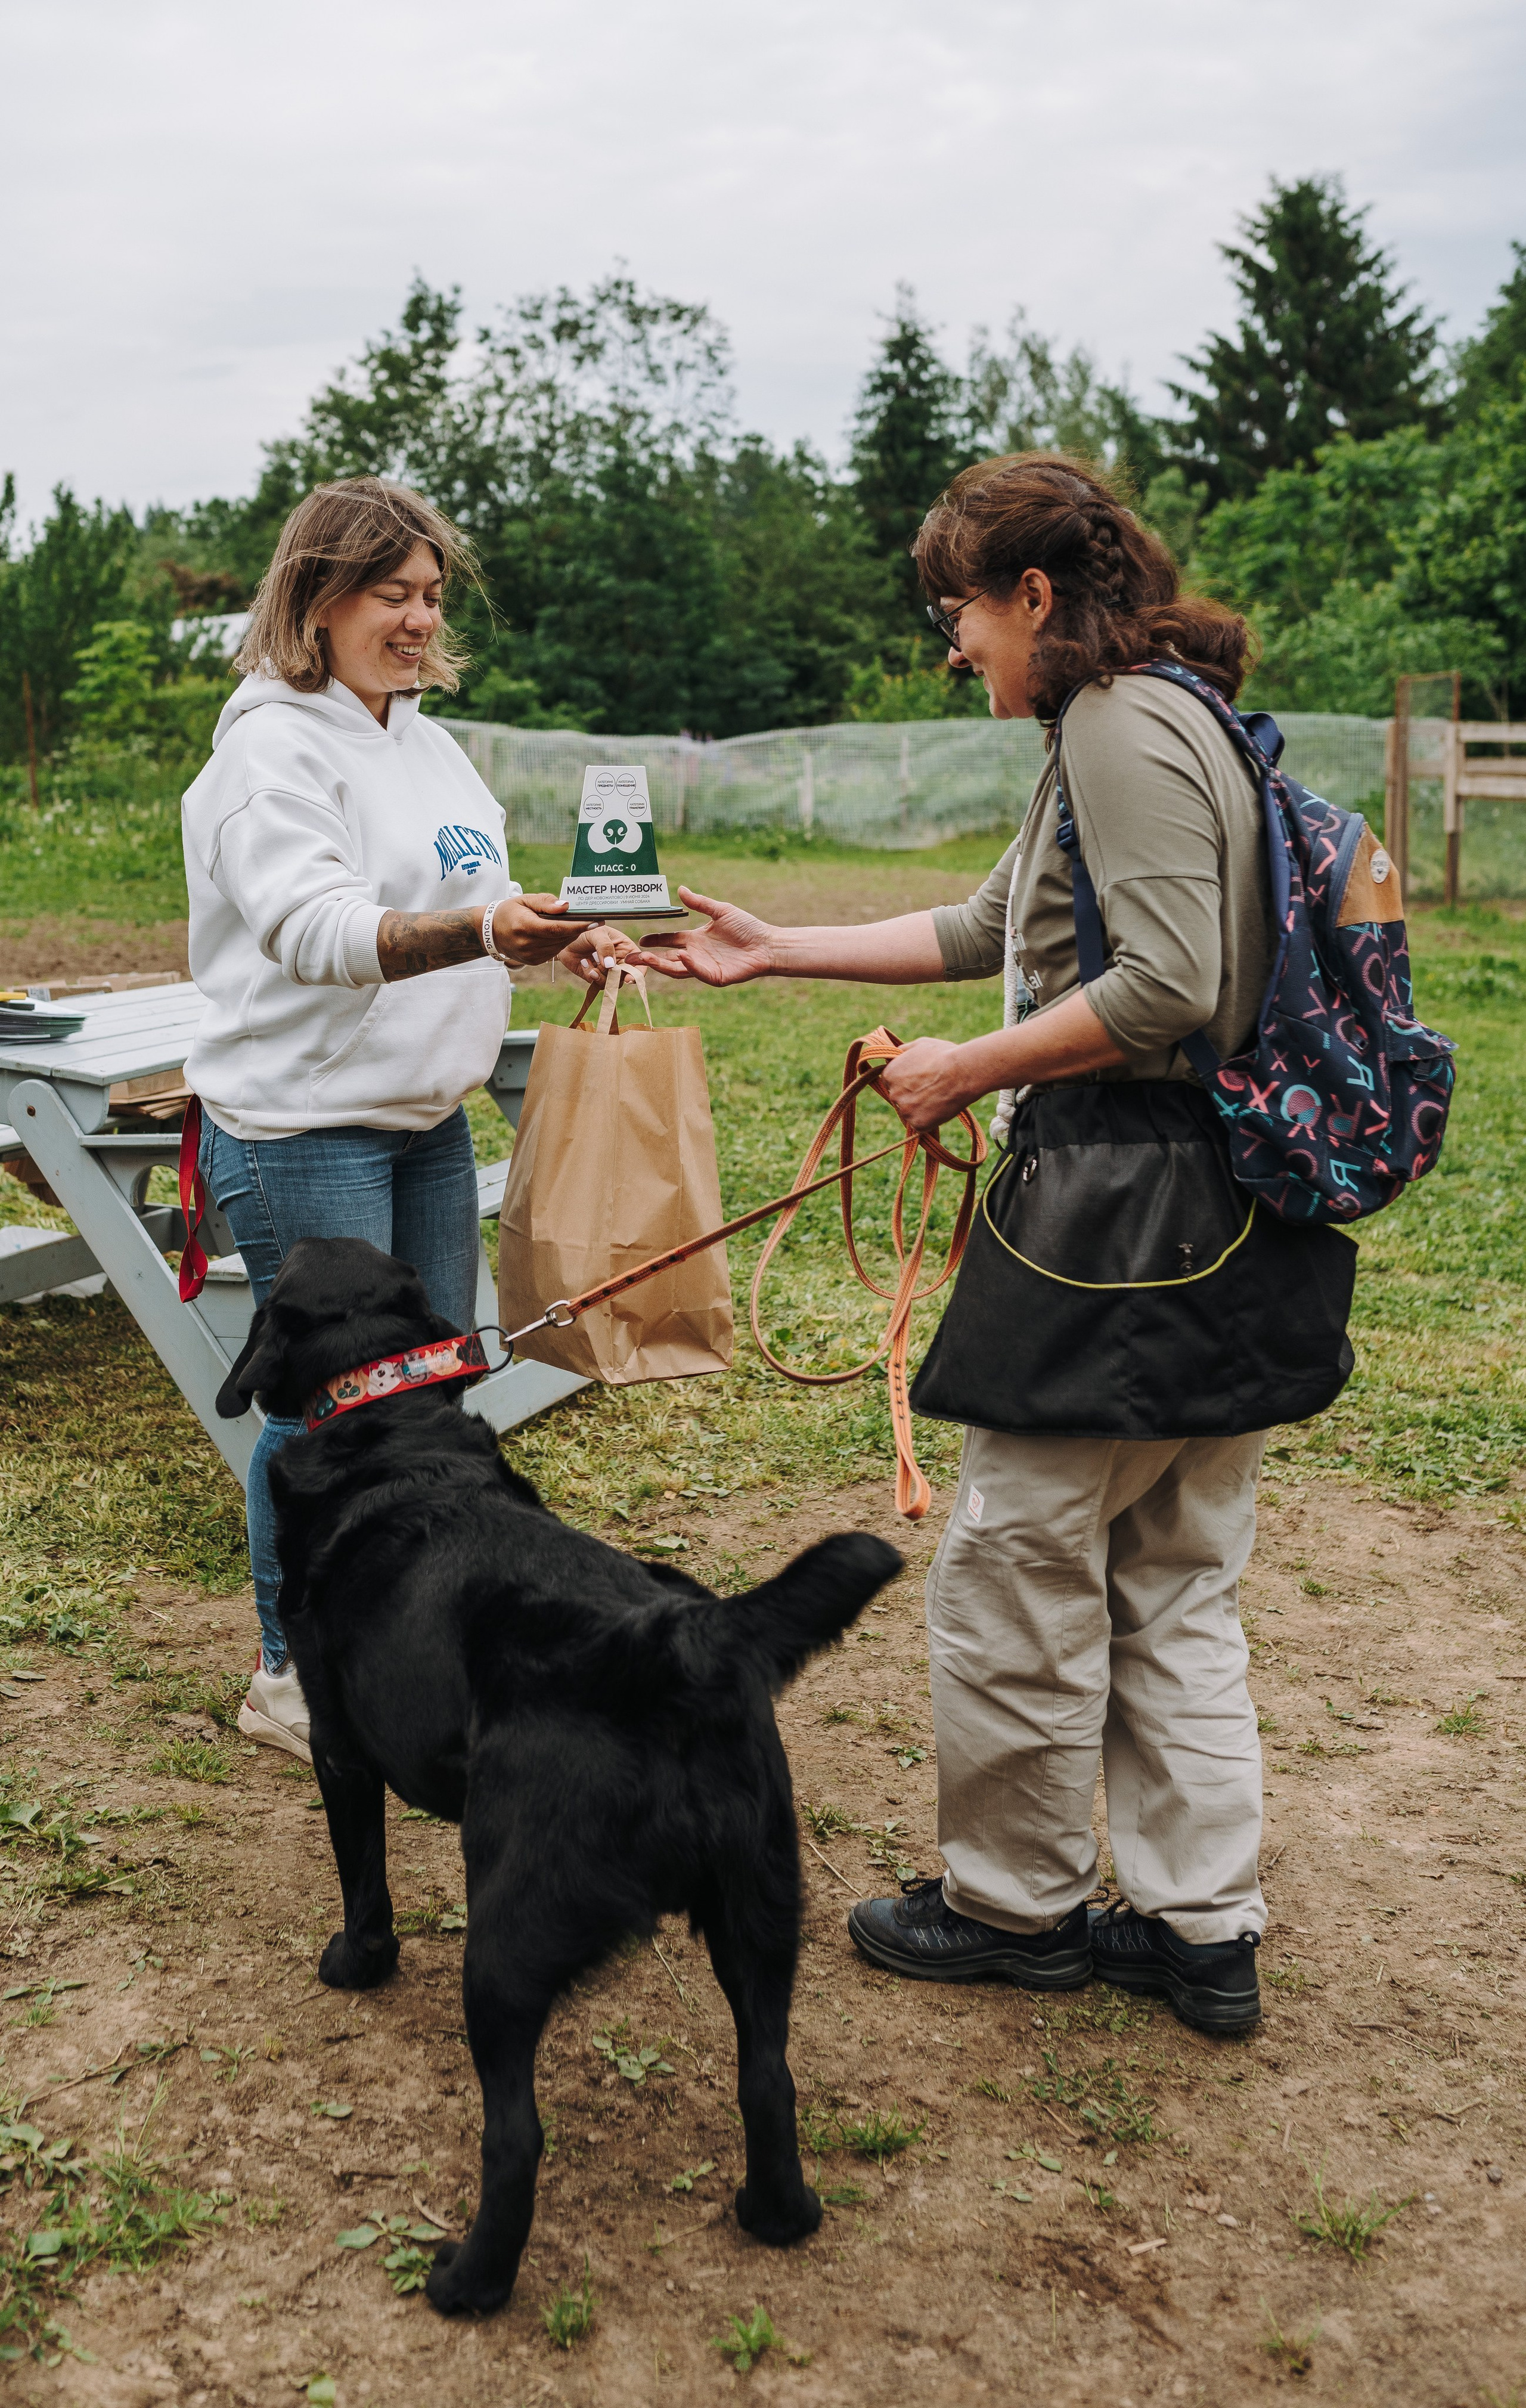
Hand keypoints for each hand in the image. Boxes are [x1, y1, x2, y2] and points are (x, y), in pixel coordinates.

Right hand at [487, 895, 598, 969]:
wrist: (491, 932)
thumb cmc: (510, 911)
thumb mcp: (525, 900)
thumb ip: (545, 902)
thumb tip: (566, 906)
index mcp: (525, 926)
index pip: (557, 928)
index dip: (578, 926)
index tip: (596, 921)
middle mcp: (527, 944)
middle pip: (561, 938)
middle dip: (579, 929)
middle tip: (595, 919)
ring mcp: (530, 956)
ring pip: (560, 946)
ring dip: (571, 936)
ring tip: (580, 924)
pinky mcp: (533, 961)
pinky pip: (554, 952)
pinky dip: (561, 942)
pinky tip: (565, 933)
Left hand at [555, 922, 639, 985]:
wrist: (563, 939)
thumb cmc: (583, 931)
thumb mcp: (596, 933)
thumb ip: (605, 947)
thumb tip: (611, 966)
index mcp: (625, 947)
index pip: (639, 962)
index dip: (638, 972)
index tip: (630, 979)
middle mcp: (619, 960)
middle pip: (627, 976)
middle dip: (616, 977)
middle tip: (604, 969)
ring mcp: (607, 970)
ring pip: (612, 983)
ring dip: (601, 976)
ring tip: (590, 964)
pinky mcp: (595, 977)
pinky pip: (598, 984)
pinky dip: (591, 975)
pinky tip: (584, 963)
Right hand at [622, 888, 773, 985]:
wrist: (768, 943)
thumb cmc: (747, 928)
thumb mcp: (720, 911)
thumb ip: (699, 903)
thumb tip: (680, 889)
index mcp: (696, 939)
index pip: (670, 941)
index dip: (655, 941)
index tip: (640, 940)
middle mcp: (697, 955)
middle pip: (668, 959)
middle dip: (650, 959)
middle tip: (633, 957)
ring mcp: (705, 967)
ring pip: (678, 969)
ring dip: (662, 965)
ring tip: (648, 958)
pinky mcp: (716, 977)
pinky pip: (699, 973)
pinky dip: (689, 965)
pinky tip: (681, 956)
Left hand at [878, 1038, 984, 1134]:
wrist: (963, 1072)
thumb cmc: (943, 1055)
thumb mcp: (920, 1045)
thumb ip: (904, 1051)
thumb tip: (896, 1052)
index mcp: (889, 1075)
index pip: (891, 1082)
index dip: (906, 1081)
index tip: (920, 1080)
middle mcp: (893, 1094)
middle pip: (900, 1098)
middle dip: (912, 1095)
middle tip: (931, 1088)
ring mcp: (905, 1111)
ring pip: (911, 1112)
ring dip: (921, 1108)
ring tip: (939, 1096)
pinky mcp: (918, 1124)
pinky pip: (922, 1124)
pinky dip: (930, 1120)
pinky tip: (941, 1107)